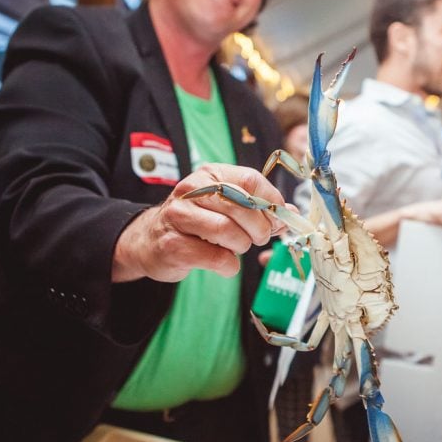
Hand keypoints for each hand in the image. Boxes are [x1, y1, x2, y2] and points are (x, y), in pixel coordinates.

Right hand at [112, 163, 286, 281]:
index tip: (277, 219)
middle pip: (242, 206)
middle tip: (259, 238)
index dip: (271, 202)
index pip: (251, 180)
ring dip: (242, 246)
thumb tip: (291, 213)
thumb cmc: (195, 223)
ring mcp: (179, 216)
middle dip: (260, 228)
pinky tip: (224, 263)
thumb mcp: (225, 207)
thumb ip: (258, 208)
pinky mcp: (173, 245)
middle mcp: (192, 190)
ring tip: (236, 248)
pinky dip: (229, 266)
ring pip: (228, 231)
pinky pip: (216, 258)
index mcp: (210, 175)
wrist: (150, 241)